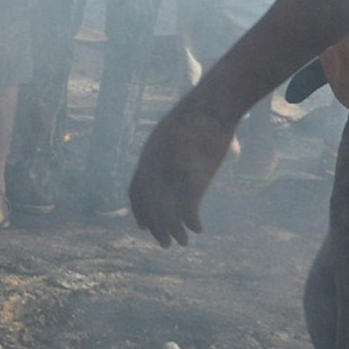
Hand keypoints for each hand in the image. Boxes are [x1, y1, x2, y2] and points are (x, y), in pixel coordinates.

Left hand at [129, 96, 240, 246]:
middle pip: (150, 206)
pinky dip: (192, 223)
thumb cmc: (198, 113)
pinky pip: (188, 210)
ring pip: (167, 214)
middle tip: (165, 243)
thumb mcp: (171, 129)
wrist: (212, 105)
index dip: (139, 211)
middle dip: (156, 228)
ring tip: (182, 242)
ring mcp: (173, 174)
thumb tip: (174, 155)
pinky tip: (199, 228)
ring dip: (174, 232)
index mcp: (149, 155)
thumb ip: (167, 148)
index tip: (142, 226)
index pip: (137, 190)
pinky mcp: (193, 178)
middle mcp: (155, 167)